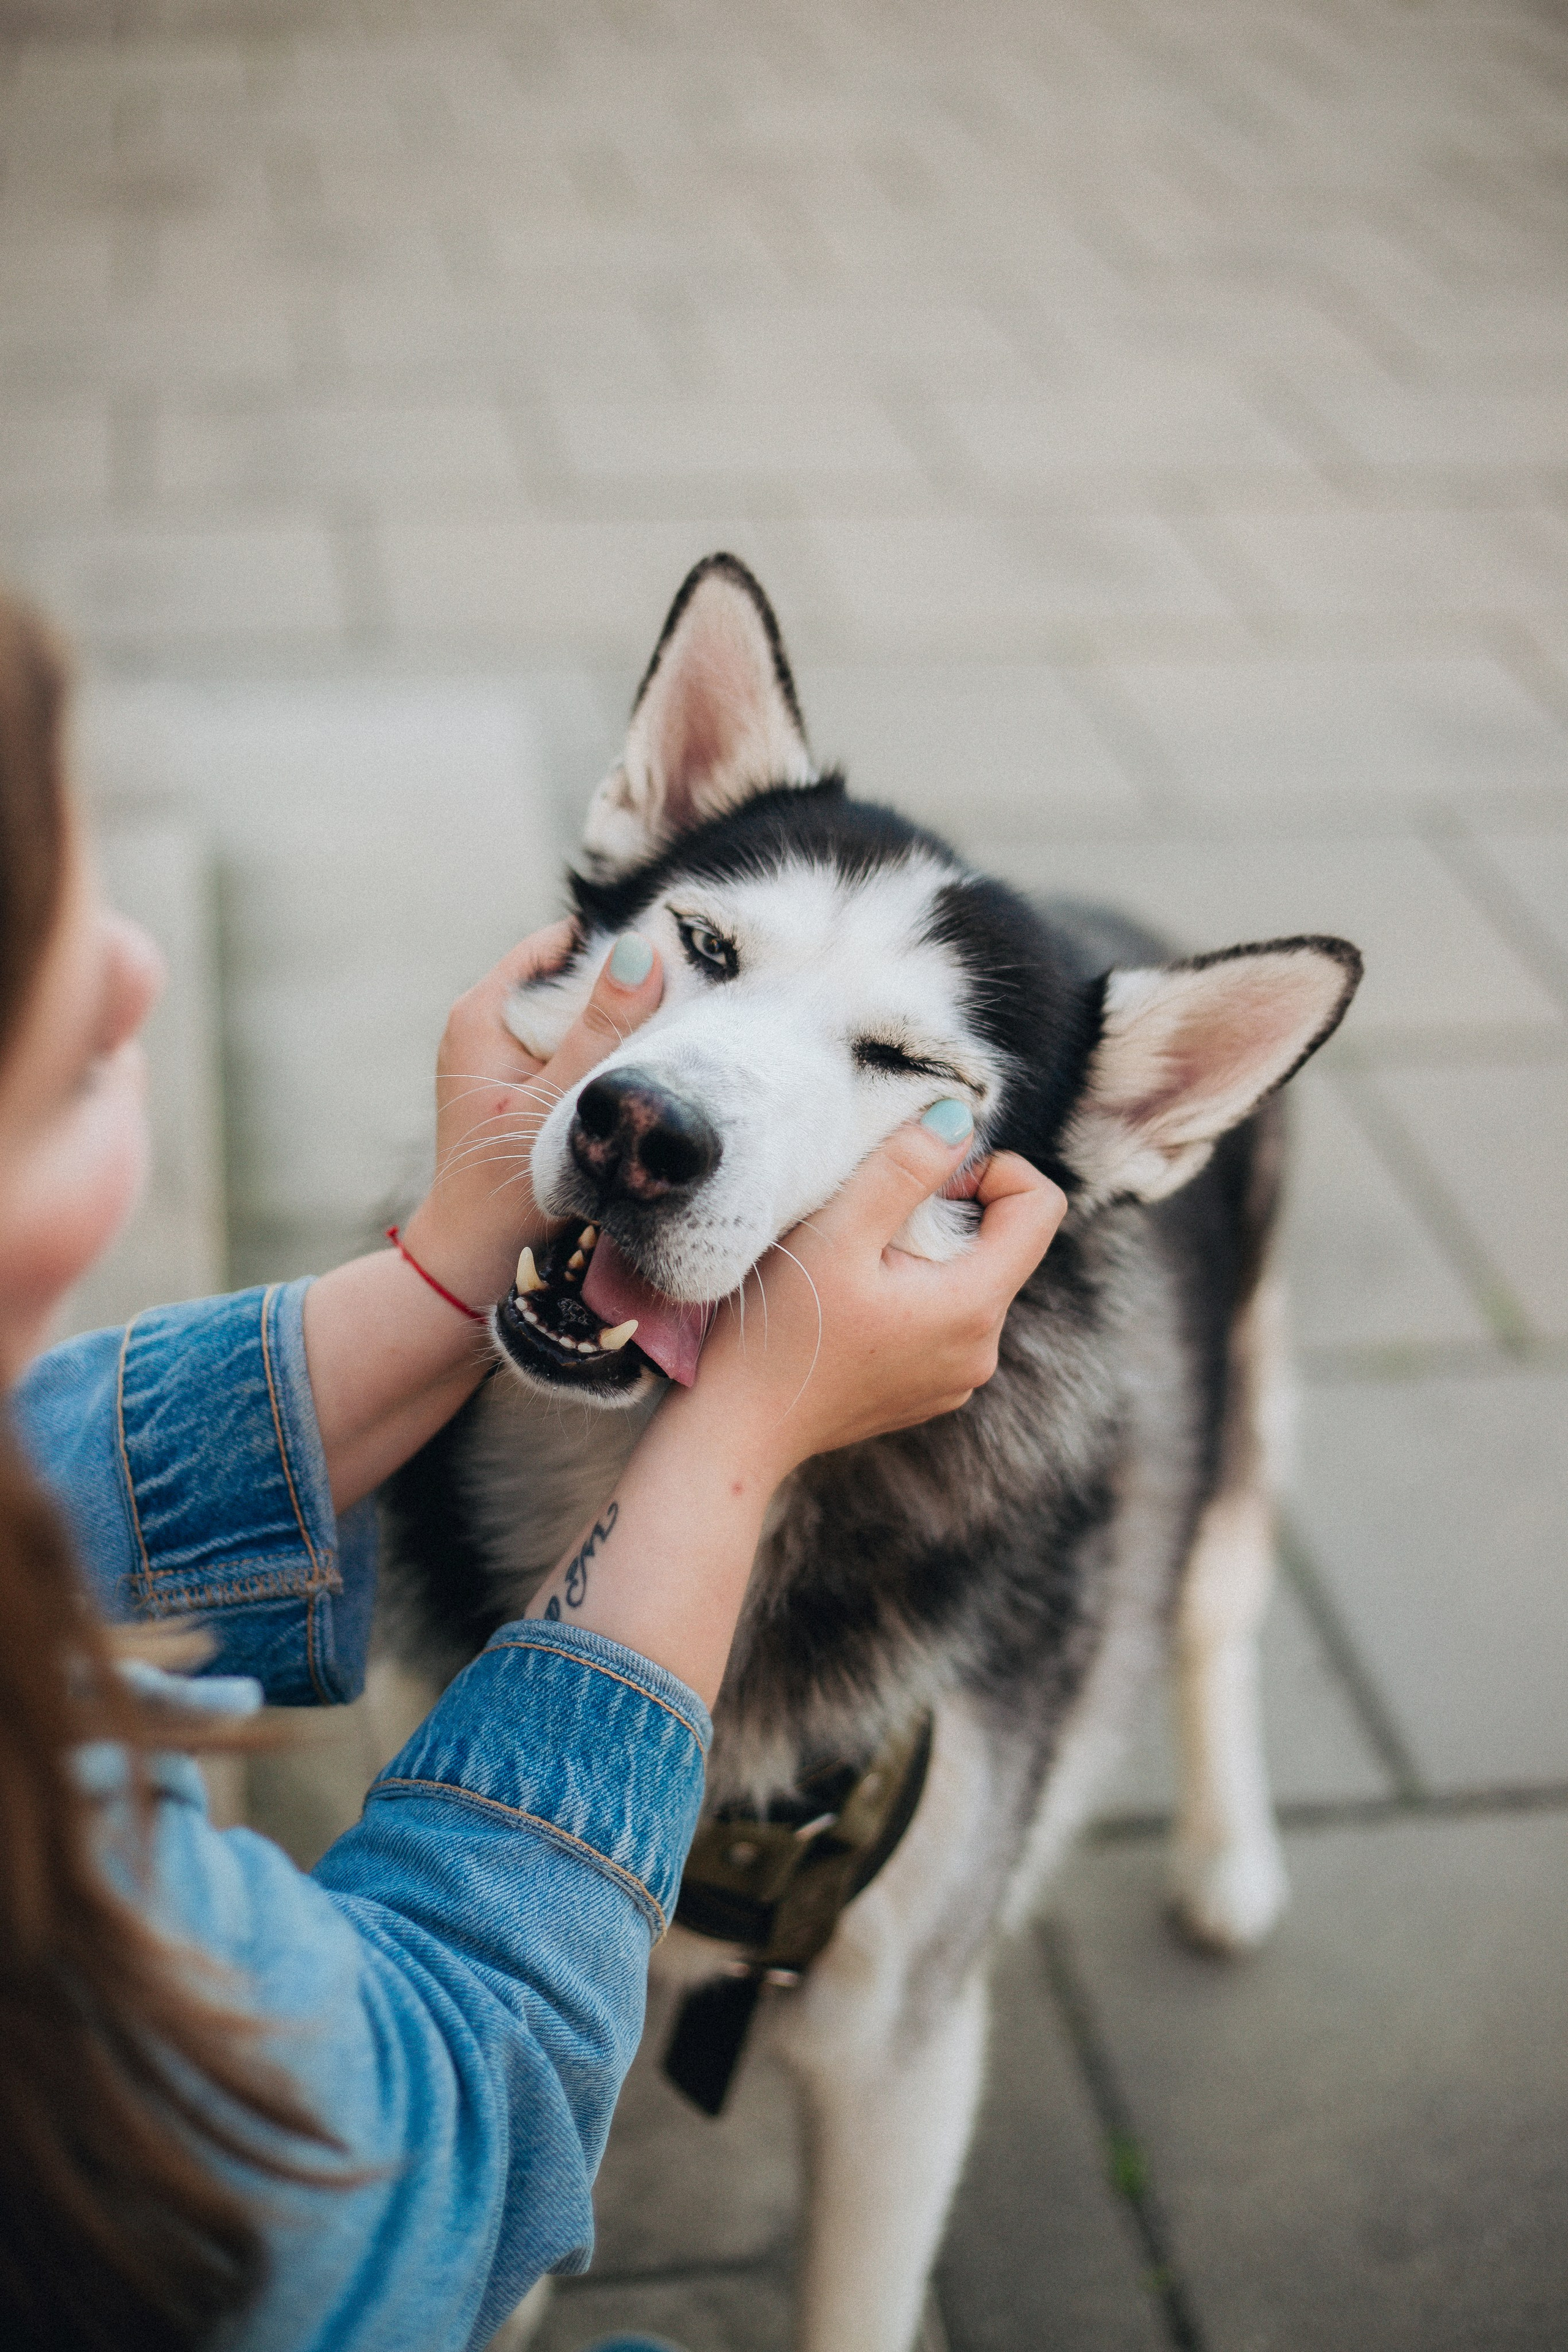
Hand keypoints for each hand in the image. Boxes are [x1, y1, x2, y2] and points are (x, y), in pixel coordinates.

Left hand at [400, 924, 663, 1312]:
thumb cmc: (504, 1193)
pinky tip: (647, 1067)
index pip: (560, 944)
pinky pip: (571, 1047)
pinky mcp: (518, 1082)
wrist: (470, 1261)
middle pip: (571, 976)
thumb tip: (643, 954)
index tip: (678, 953)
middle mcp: (486, 1022)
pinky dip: (607, 1052)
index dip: (617, 943)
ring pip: (575, 1013)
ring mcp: (500, 1054)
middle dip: (625, 984)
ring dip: (620, 1021)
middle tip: (692, 992)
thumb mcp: (561, 1106)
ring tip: (679, 1026)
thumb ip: (601, 1032)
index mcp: (483, 1013)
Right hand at [686, 1107, 1067, 1485]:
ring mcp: (959, 1377)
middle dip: (950, 1214)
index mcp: (974, 1306)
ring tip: (855, 1267)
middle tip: (872, 1223)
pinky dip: (913, 1296)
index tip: (925, 1180)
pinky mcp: (930, 1390)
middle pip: (1005, 1245)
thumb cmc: (777, 1332)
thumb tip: (958, 1121)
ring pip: (972, 1281)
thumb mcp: (835, 1232)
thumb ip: (904, 1169)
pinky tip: (853, 1307)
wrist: (737, 1430)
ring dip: (927, 1256)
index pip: (1041, 1207)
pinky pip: (947, 1320)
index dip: (992, 1170)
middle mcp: (982, 1349)